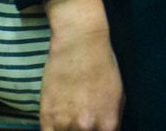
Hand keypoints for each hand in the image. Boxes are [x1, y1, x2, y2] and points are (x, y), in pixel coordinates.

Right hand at [42, 0, 122, 130]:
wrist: (80, 43)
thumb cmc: (103, 66)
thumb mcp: (119, 96)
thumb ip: (111, 121)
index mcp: (109, 122)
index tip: (95, 130)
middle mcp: (88, 127)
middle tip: (80, 122)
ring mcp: (65, 124)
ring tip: (70, 120)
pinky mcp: (46, 118)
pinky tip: (57, 125)